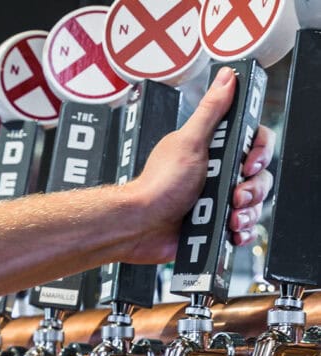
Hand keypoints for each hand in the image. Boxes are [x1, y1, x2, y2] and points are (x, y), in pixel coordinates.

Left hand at [125, 67, 274, 264]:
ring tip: (231, 217)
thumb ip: (211, 110)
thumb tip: (227, 77)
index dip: (259, 153)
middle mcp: (219, 174)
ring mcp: (218, 201)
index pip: (254, 143)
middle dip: (254, 189)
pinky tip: (233, 232)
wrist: (141, 227)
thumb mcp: (189, 142)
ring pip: (254, 204)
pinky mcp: (215, 226)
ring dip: (248, 212)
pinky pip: (242, 229)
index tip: (249, 163)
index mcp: (215, 150)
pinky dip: (242, 233)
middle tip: (235, 196)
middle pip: (260, 176)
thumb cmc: (159, 186)